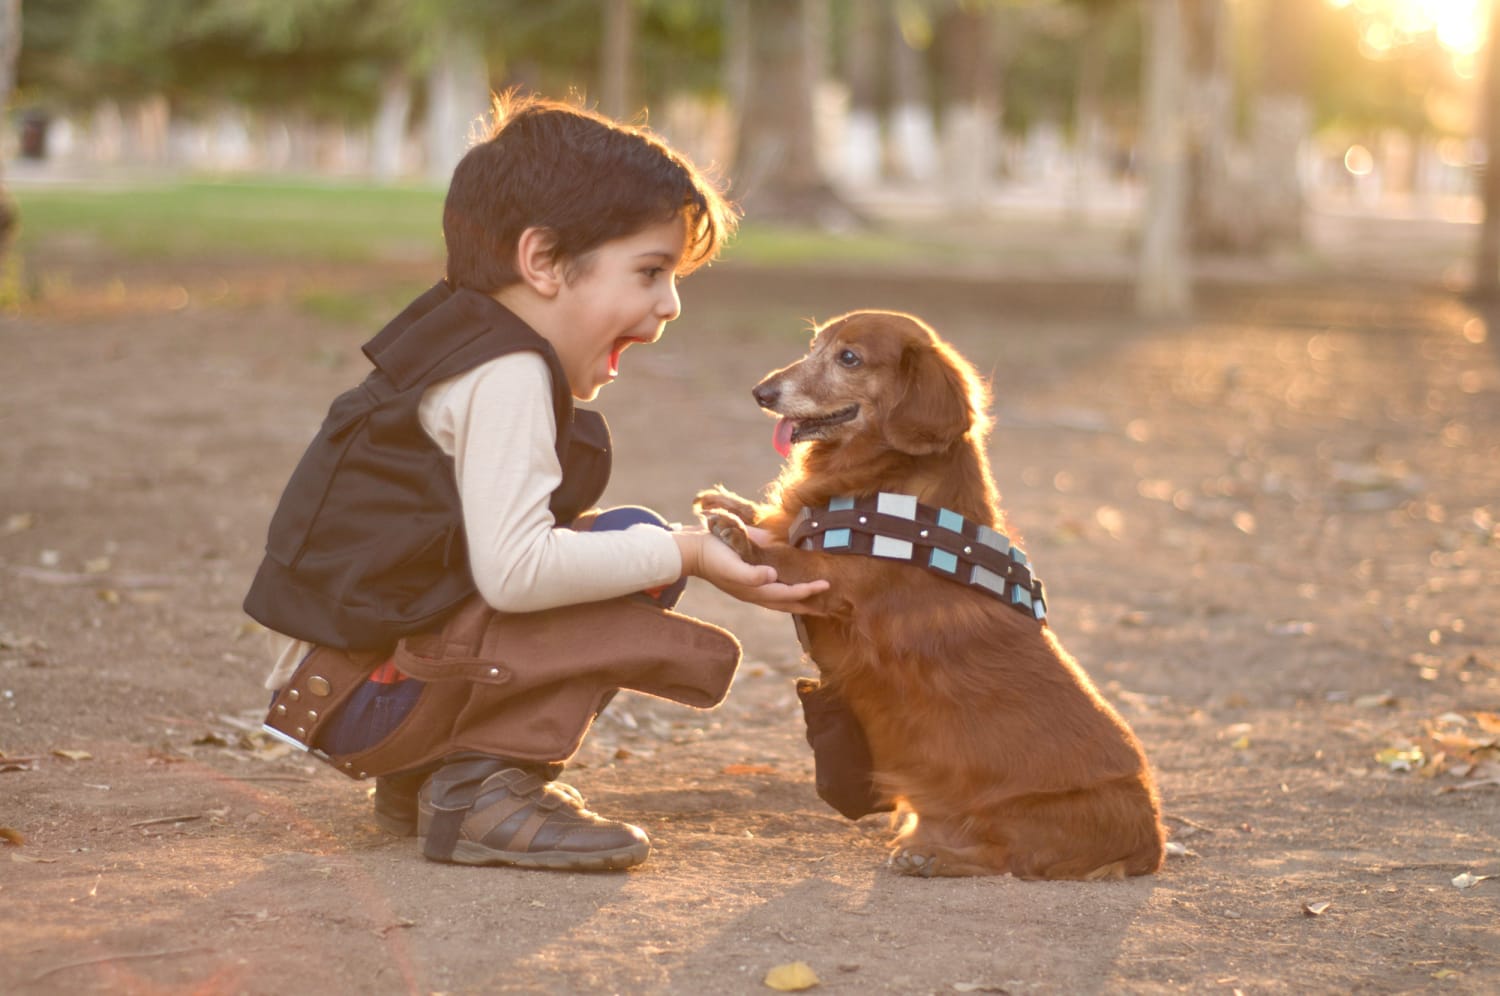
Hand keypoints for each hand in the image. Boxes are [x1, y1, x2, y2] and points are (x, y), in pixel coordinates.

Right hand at [673, 528, 828, 613]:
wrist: (693, 551)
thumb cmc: (713, 557)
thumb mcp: (731, 566)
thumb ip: (751, 575)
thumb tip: (772, 576)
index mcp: (754, 589)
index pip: (788, 593)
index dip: (807, 591)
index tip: (826, 585)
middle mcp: (755, 591)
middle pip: (787, 602)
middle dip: (807, 604)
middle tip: (829, 606)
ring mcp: (751, 586)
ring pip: (780, 598)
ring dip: (797, 600)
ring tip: (814, 601)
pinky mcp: (747, 577)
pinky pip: (771, 588)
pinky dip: (785, 590)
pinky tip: (790, 585)